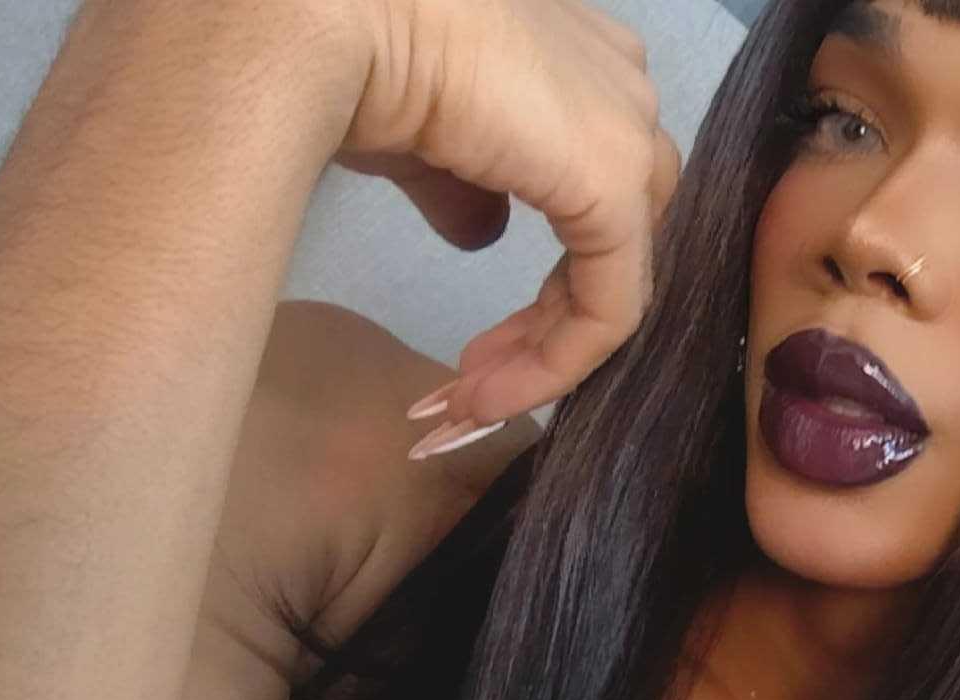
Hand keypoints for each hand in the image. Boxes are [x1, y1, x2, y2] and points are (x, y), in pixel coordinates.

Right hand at [327, 0, 680, 457]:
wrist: (331, 15)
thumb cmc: (354, 54)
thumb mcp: (419, 140)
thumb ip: (463, 190)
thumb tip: (480, 234)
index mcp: (582, 69)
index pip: (593, 203)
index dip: (542, 294)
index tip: (474, 351)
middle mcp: (623, 92)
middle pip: (614, 244)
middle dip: (545, 329)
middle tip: (473, 384)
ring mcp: (628, 134)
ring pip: (616, 279)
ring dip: (545, 356)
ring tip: (471, 401)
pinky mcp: (615, 185)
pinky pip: (609, 306)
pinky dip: (555, 363)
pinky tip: (489, 396)